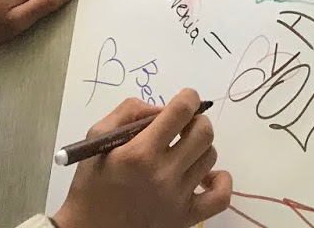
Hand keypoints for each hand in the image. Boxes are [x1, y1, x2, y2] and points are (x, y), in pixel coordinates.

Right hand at [53, 90, 231, 227]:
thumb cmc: (92, 181)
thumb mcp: (98, 135)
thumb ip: (130, 111)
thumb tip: (162, 108)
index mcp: (141, 152)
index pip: (182, 110)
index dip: (188, 97)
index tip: (183, 100)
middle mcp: (163, 174)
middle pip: (204, 132)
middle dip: (194, 121)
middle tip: (180, 129)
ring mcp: (177, 198)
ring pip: (210, 157)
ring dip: (199, 148)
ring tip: (182, 153)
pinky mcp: (185, 218)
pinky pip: (221, 197)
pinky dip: (220, 181)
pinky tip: (204, 176)